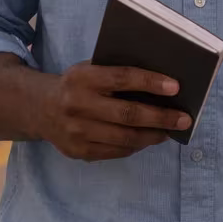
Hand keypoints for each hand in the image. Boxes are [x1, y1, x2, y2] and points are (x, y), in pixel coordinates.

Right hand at [37, 62, 188, 160]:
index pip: (122, 79)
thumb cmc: (76, 85)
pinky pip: (115, 151)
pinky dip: (136, 146)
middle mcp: (77, 105)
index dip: (151, 83)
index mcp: (82, 78)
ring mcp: (76, 132)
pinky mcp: (77, 151)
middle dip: (161, 117)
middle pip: (128, 114)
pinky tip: (148, 139)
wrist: (38, 107)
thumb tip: (162, 85)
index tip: (175, 87)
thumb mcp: (90, 70)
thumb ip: (117, 74)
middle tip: (184, 119)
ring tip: (169, 131)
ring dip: (153, 136)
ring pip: (124, 138)